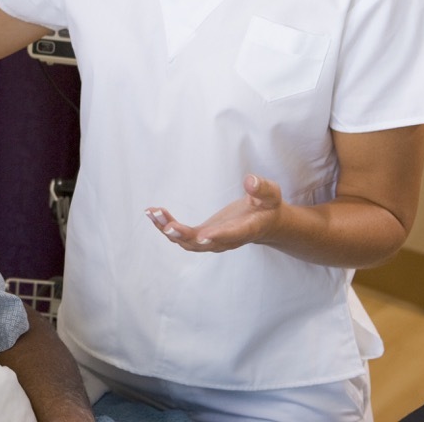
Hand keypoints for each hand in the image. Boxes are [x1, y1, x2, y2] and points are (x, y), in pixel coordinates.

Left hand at [145, 174, 282, 253]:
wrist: (264, 223)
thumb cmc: (267, 207)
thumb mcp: (271, 195)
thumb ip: (262, 188)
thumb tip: (250, 180)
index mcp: (246, 230)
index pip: (232, 235)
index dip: (217, 236)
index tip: (204, 236)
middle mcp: (226, 240)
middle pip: (201, 243)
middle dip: (183, 235)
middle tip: (167, 224)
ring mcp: (211, 241)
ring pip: (186, 242)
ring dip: (168, 230)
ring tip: (153, 213)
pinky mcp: (201, 236)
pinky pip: (181, 236)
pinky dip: (165, 226)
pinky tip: (152, 213)